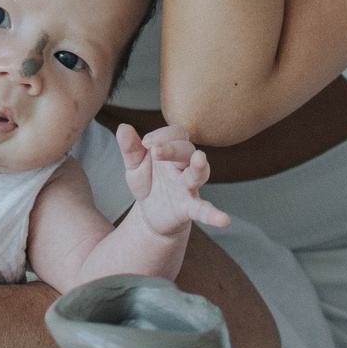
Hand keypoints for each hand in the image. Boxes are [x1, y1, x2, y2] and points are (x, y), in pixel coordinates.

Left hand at [117, 122, 230, 238]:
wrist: (150, 214)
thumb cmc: (148, 183)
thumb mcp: (134, 165)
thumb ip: (130, 148)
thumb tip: (123, 127)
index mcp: (172, 150)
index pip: (175, 133)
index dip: (161, 135)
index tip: (145, 143)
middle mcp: (184, 166)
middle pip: (186, 149)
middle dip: (172, 147)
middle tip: (155, 150)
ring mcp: (188, 187)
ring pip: (199, 173)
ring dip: (198, 166)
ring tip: (200, 158)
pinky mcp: (189, 208)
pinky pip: (203, 210)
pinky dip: (213, 215)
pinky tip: (223, 220)